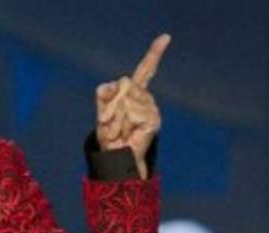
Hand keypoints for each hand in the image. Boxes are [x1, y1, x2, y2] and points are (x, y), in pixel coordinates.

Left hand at [96, 33, 169, 178]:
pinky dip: (121, 122)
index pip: (146, 69)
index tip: (166, 37)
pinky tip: (125, 133)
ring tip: (118, 131)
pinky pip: (131, 110)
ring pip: (125, 98)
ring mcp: (151, 108)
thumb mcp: (101, 111)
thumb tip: (114, 83)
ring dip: (115, 116)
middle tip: (109, 123)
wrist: (116, 159)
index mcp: (135, 92)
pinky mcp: (153, 119)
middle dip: (110, 103)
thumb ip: (104, 94)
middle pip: (124, 83)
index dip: (155, 53)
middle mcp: (145, 97)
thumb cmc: (109, 136)